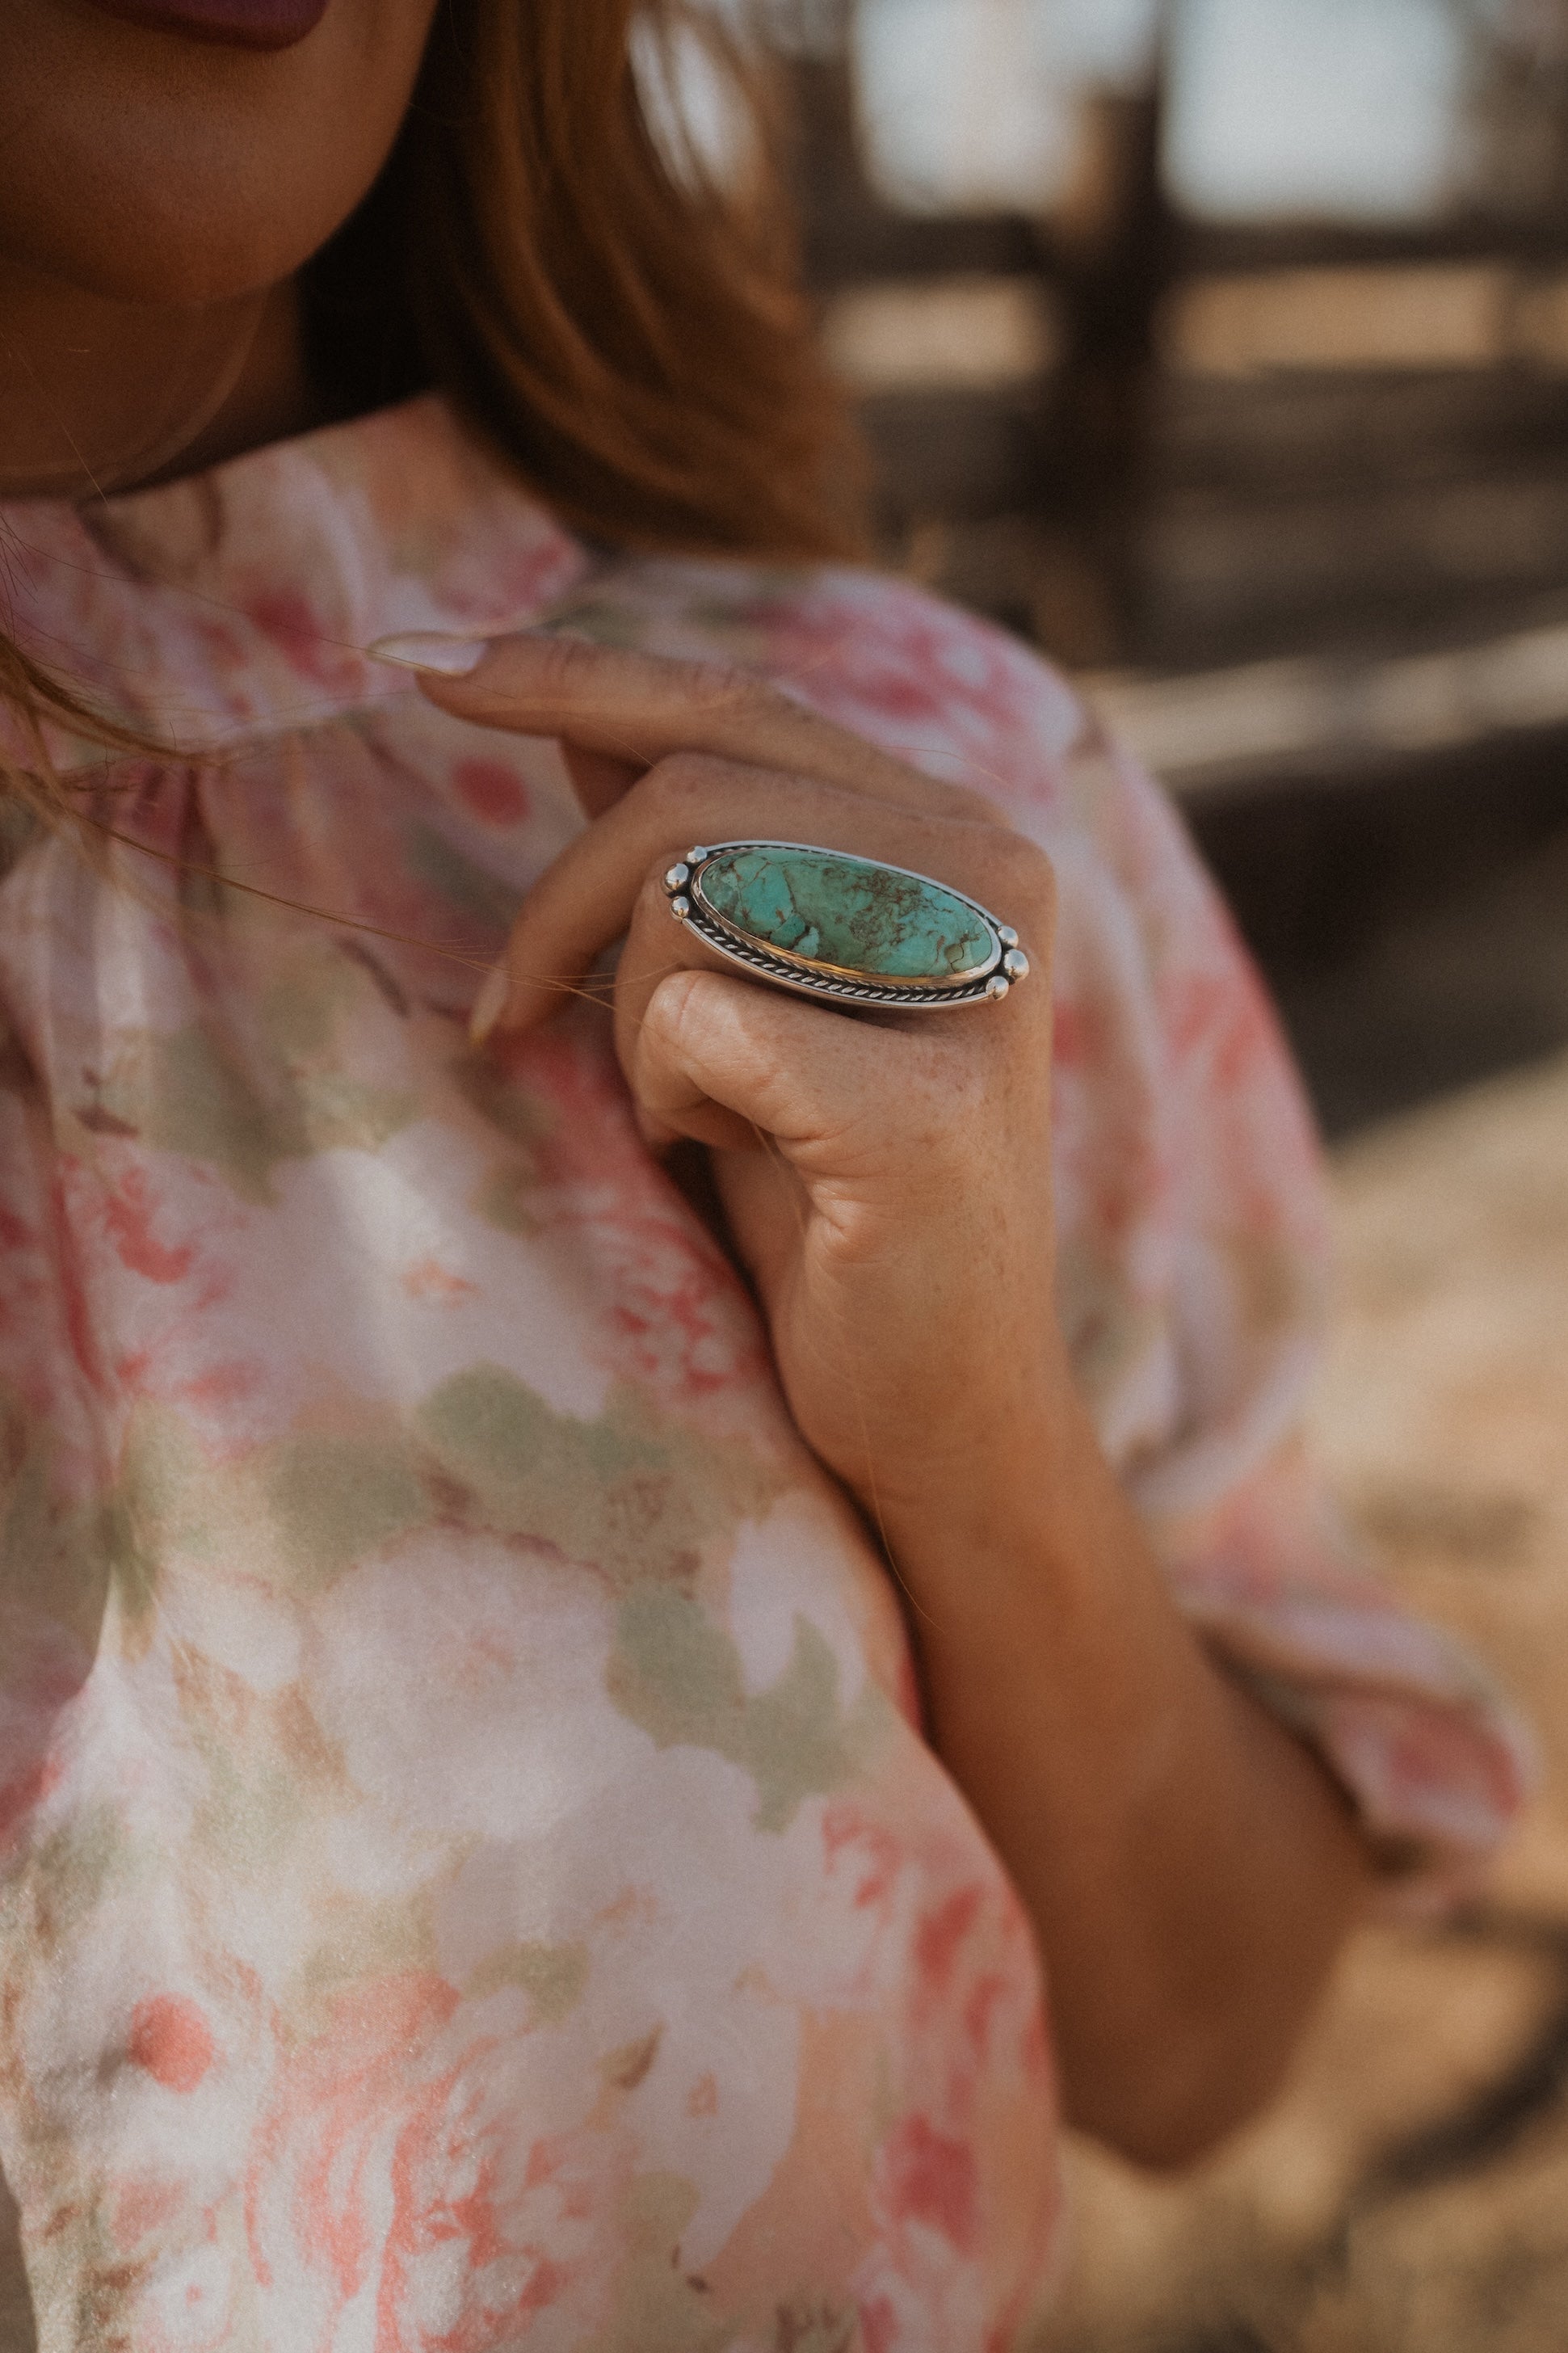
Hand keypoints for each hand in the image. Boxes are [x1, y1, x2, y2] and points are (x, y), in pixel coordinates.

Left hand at [408, 630, 1060, 1548]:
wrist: (937, 1397)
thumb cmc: (830, 1196)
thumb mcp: (755, 992)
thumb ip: (699, 849)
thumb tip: (579, 722)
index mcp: (954, 830)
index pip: (734, 707)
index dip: (568, 675)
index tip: (417, 669)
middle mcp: (988, 874)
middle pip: (687, 789)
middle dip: (560, 908)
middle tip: (504, 1016)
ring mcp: (973, 984)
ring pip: (684, 894)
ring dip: (633, 1022)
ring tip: (693, 1112)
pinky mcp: (929, 1106)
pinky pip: (700, 1025)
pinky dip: (670, 1095)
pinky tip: (726, 1154)